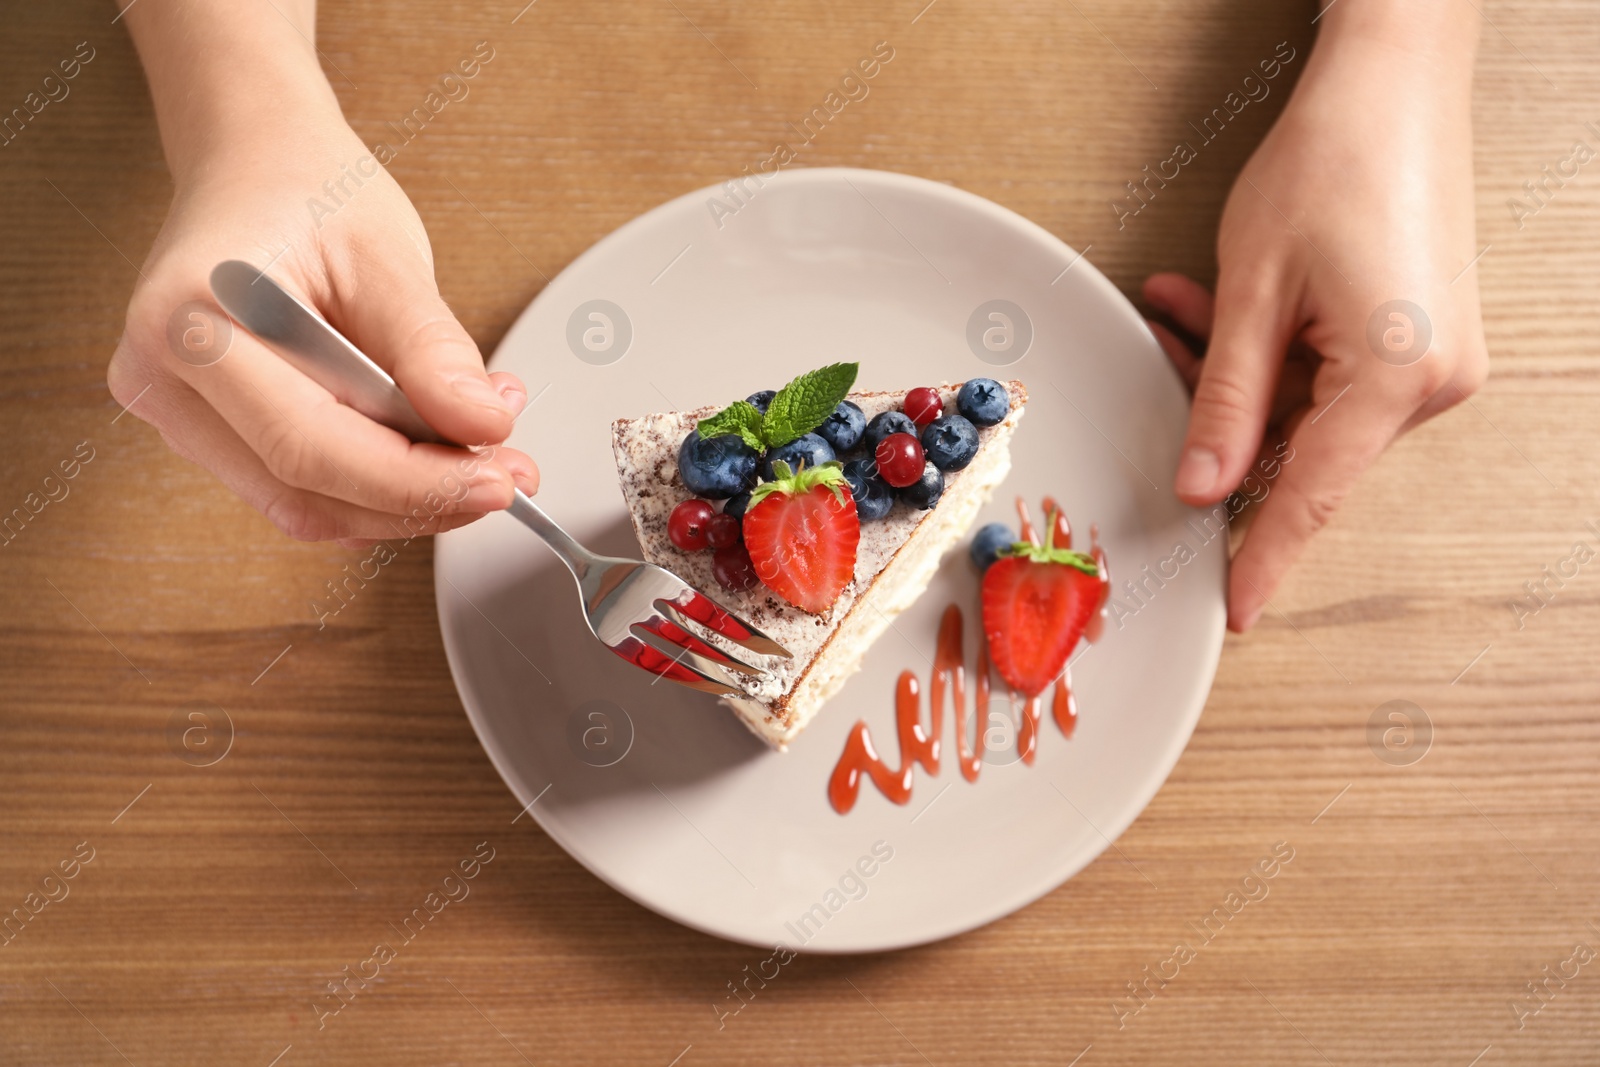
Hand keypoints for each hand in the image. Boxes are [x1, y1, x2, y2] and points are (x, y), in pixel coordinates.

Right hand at [110, 5, 535, 545]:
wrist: (257, 165)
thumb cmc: (307, 192)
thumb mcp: (386, 254)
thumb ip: (432, 347)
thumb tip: (483, 425)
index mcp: (191, 321)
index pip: (308, 444)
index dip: (413, 482)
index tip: (499, 480)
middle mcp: (165, 379)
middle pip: (304, 490)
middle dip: (419, 499)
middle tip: (507, 478)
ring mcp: (178, 413)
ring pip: (304, 505)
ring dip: (403, 501)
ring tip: (483, 455)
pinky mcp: (210, 433)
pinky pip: (299, 488)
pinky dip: (376, 488)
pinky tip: (433, 455)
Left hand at [1144, 7, 1485, 631]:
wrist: (1395, 82)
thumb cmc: (1333, 164)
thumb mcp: (1253, 293)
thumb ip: (1225, 403)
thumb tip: (1203, 487)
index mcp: (1396, 380)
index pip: (1310, 498)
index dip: (1264, 558)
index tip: (1233, 609)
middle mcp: (1432, 382)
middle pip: (1300, 445)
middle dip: (1220, 412)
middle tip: (1166, 356)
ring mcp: (1433, 360)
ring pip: (1304, 406)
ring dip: (1237, 369)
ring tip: (1187, 303)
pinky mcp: (1420, 336)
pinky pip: (1328, 373)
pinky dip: (1271, 349)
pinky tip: (1219, 302)